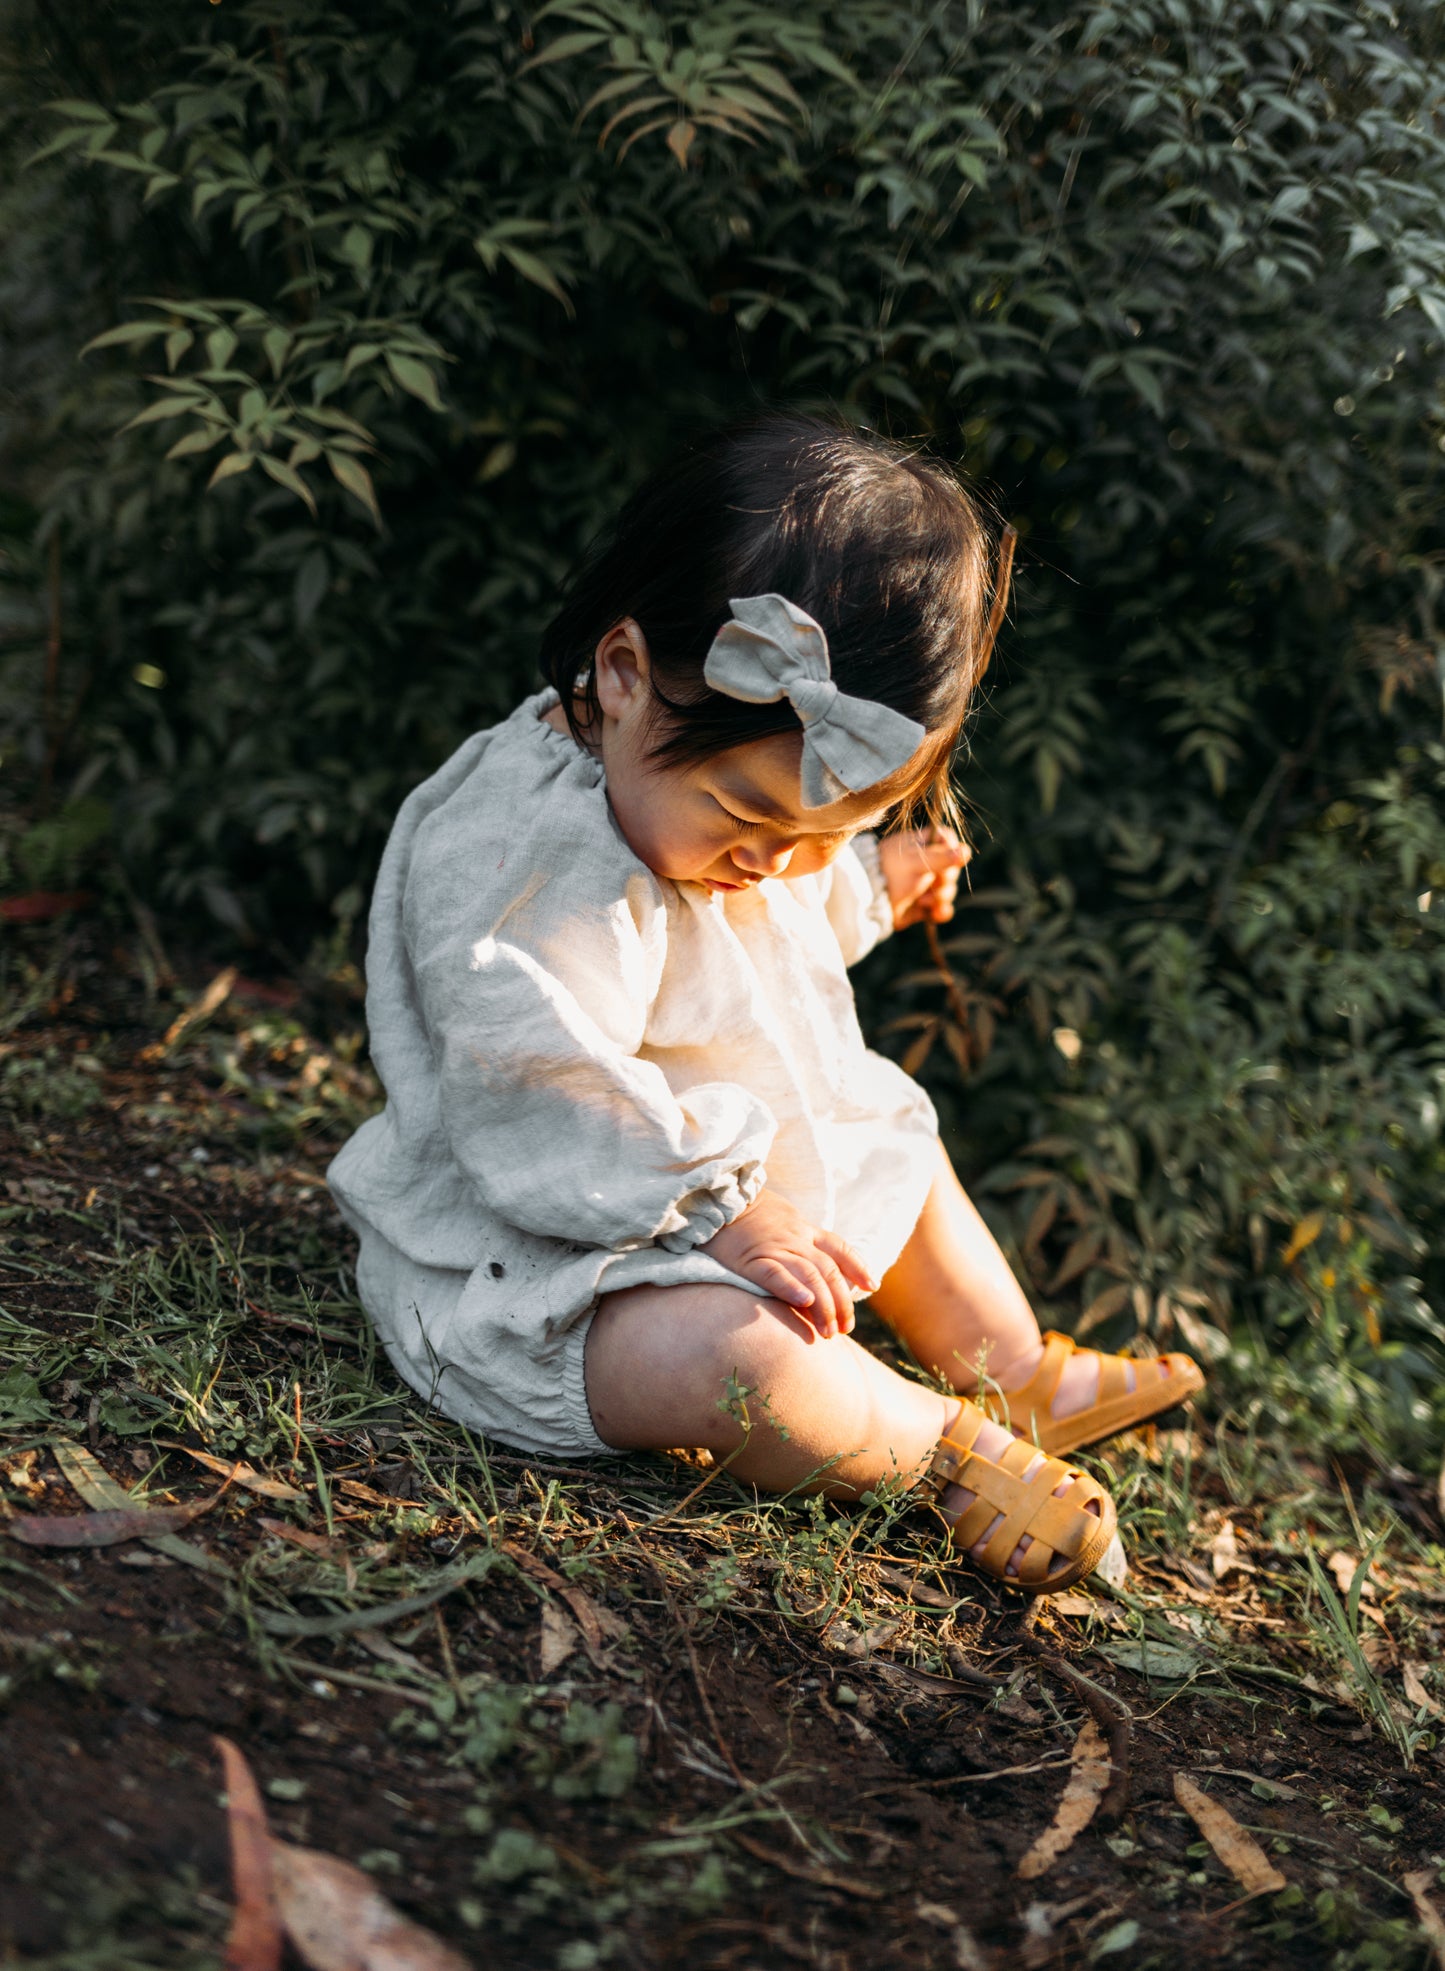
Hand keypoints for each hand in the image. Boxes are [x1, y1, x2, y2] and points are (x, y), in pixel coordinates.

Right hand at [701, 1189, 876, 1338]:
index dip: (858, 1266)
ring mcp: (774, 1247)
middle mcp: (795, 1238)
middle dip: (841, 1302)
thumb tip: (816, 1265)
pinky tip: (805, 1303)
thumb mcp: (782, 1218)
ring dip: (824, 1305)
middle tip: (845, 1328)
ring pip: (809, 1275)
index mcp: (803, 1228)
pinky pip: (775, 1274)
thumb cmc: (748, 1215)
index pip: (840, 1247)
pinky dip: (792, 1288)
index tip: (871, 1287)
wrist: (716, 1198)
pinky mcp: (750, 1259)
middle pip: (828, 1270)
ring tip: (829, 1331)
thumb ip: (800, 1237)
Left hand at [879, 827, 971, 928]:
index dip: (952, 847)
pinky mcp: (922, 906)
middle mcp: (924, 864)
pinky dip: (941, 911)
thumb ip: (942, 857)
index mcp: (920, 845)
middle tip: (932, 881)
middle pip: (952, 868)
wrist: (869, 902)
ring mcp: (923, 885)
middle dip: (946, 878)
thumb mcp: (916, 861)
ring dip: (941, 896)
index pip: (946, 840)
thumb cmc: (890, 873)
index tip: (948, 856)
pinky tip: (935, 913)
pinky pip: (942, 908)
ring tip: (923, 900)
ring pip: (948, 889)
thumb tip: (966, 852)